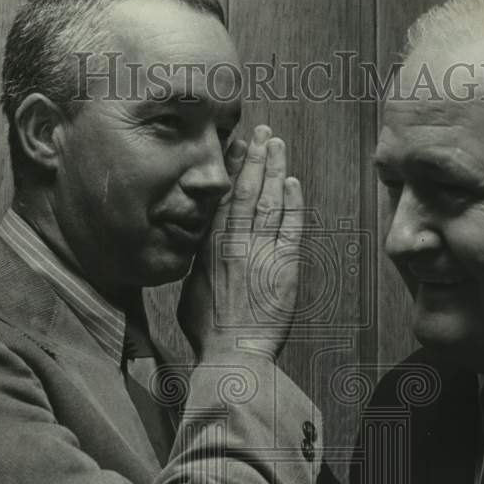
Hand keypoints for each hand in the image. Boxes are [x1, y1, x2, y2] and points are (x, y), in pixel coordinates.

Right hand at [178, 125, 303, 361]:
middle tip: (261, 131)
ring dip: (274, 169)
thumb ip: (198, 266)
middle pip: (245, 190)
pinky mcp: (284, 266)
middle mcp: (235, 243)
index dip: (230, 169)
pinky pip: (291, 226)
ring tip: (277, 144)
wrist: (233, 353)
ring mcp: (261, 252)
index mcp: (210, 248)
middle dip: (254, 157)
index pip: (221, 198)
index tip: (234, 145)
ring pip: (269, 201)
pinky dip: (293, 202)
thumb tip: (198, 253)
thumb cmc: (209, 331)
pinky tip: (293, 182)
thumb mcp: (190, 292)